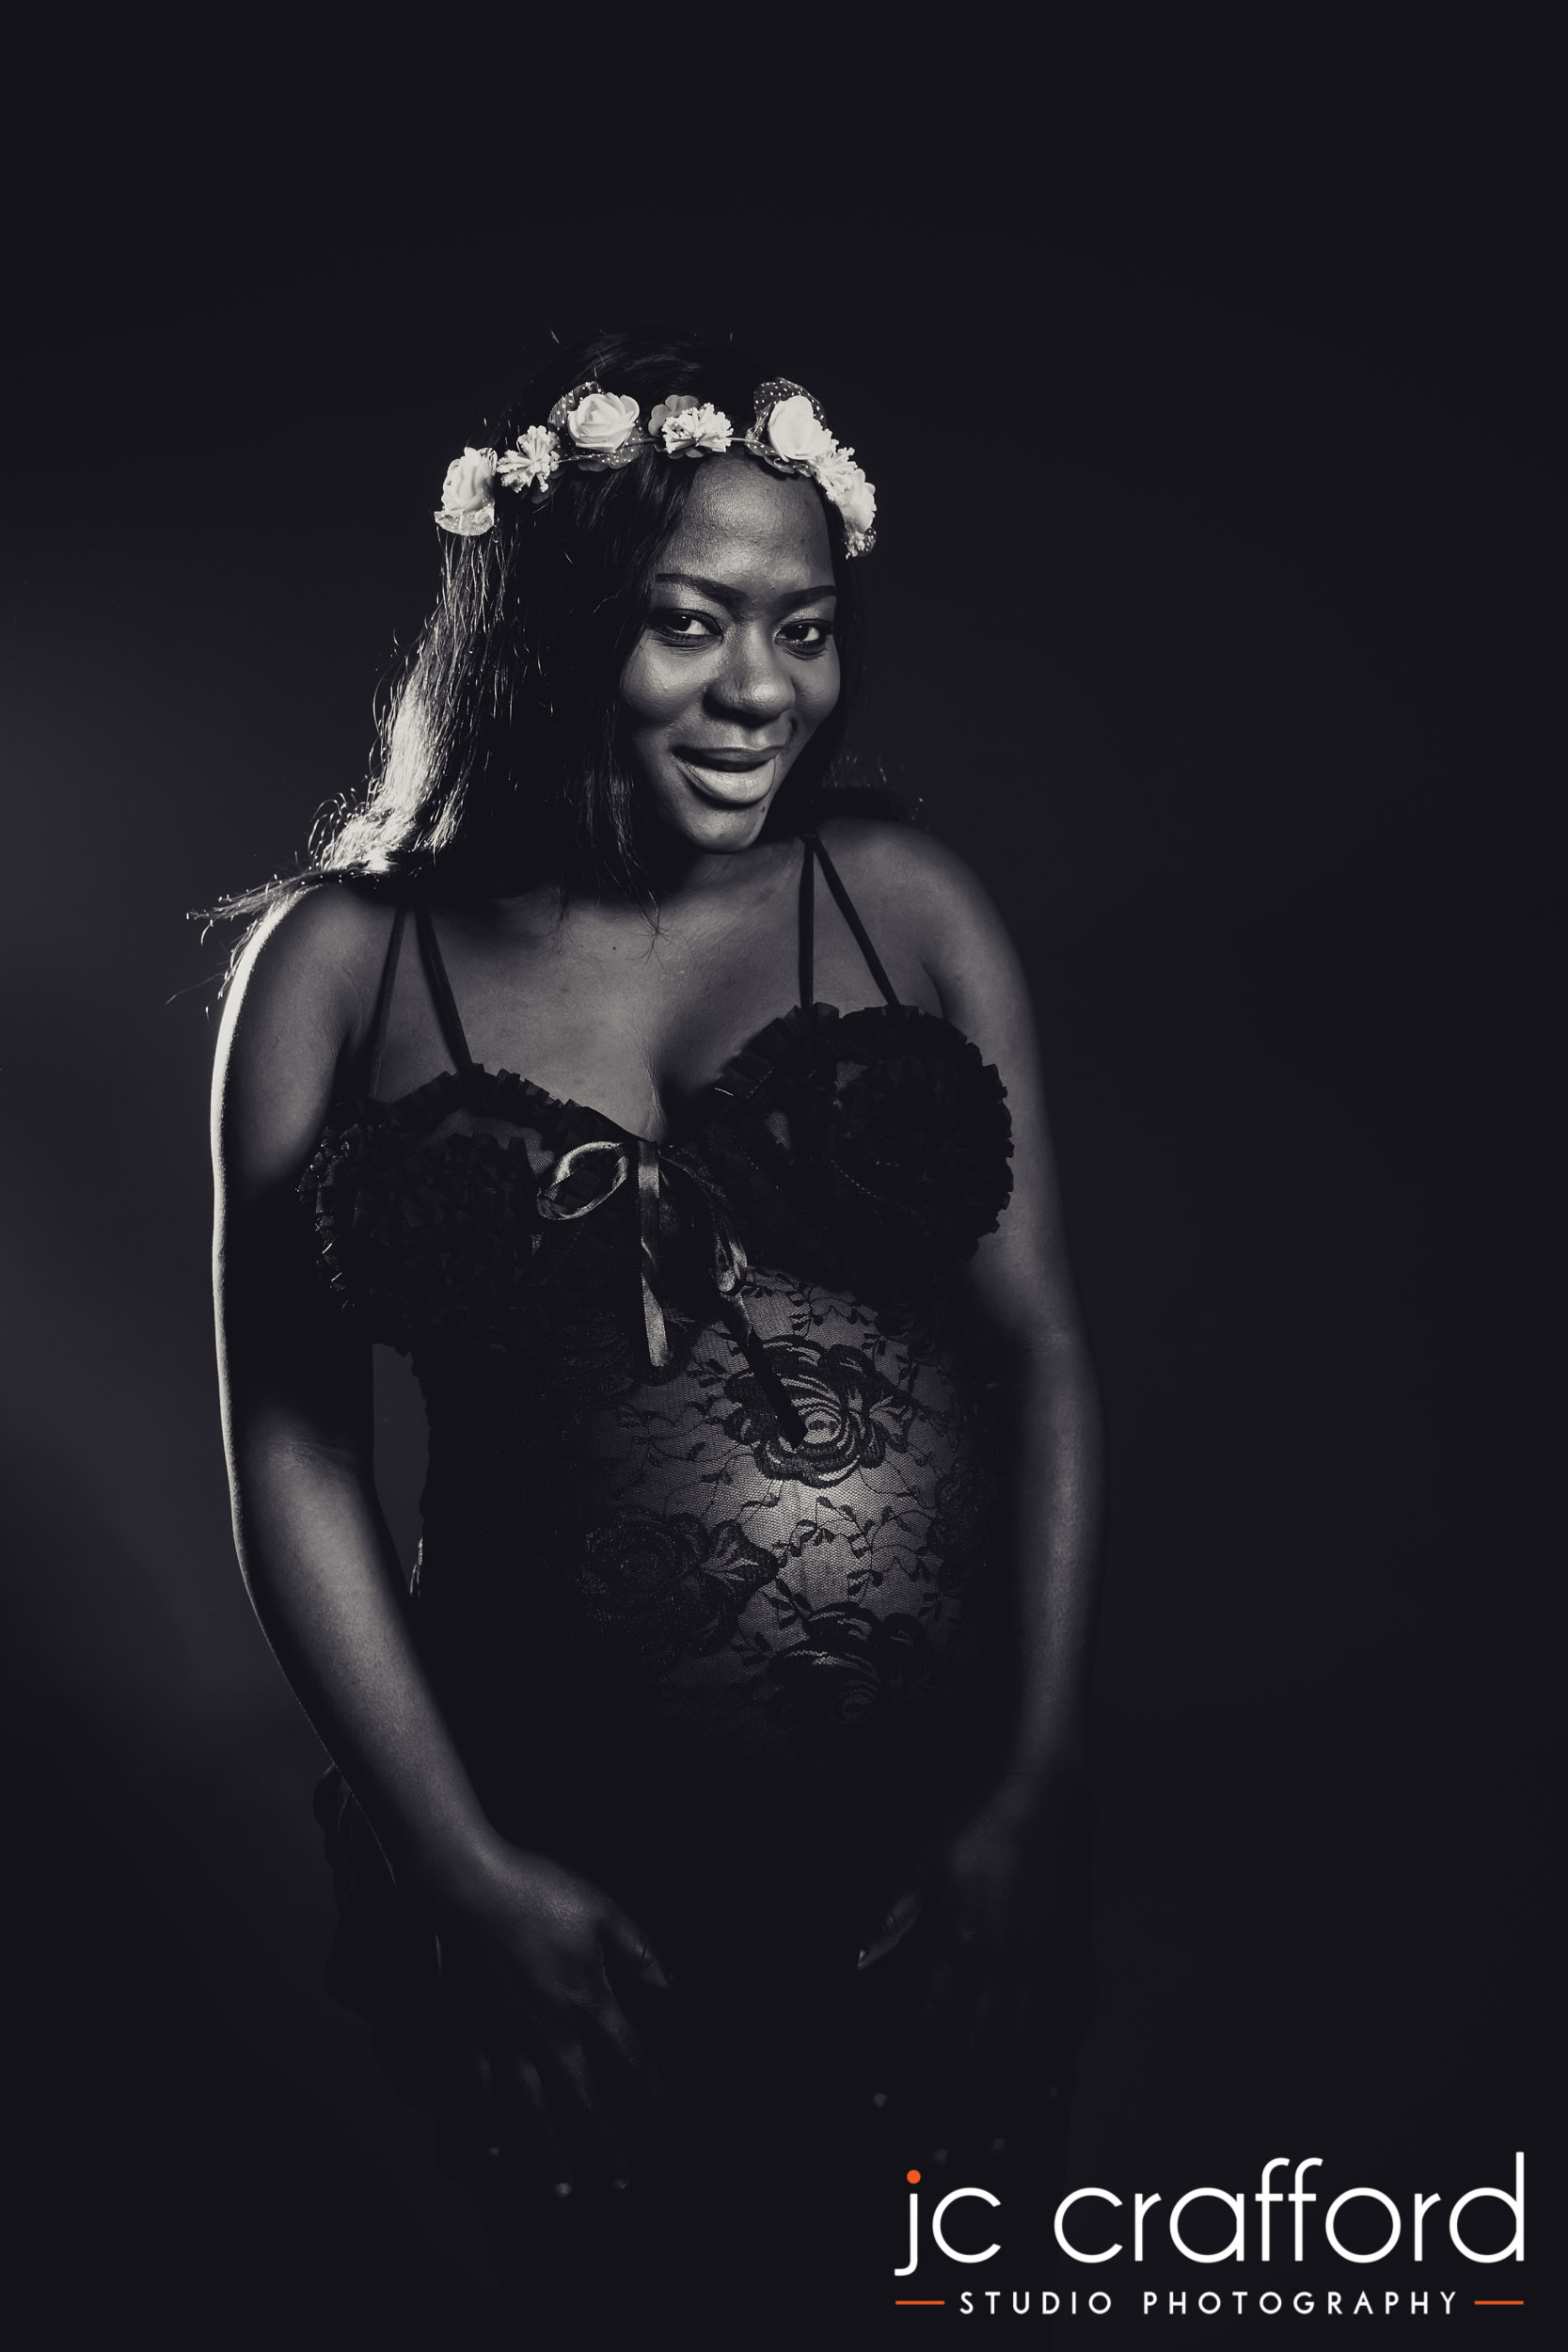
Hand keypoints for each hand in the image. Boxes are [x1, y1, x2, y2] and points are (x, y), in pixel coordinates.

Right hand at [426, 1840, 671, 2192]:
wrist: (467, 1886)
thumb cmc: (538, 1891)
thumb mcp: (602, 1912)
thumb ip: (639, 1954)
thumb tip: (673, 1988)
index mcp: (590, 2002)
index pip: (632, 2064)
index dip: (653, 2100)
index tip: (668, 2129)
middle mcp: (551, 2034)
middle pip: (583, 2105)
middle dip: (603, 2151)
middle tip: (618, 2190)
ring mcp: (506, 2041)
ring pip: (532, 2114)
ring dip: (549, 2156)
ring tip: (563, 2192)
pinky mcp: (467, 2038)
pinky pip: (475, 2096)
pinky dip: (482, 2131)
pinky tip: (488, 2159)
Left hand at [862, 1770, 1087, 2165]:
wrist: (1044, 1796)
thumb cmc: (974, 1825)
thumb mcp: (923, 1861)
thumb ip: (893, 1915)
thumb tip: (856, 1959)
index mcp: (962, 1942)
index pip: (925, 2022)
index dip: (900, 2066)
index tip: (876, 2105)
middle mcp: (1005, 1967)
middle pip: (975, 2057)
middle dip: (953, 2110)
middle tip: (935, 2163)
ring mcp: (1043, 1972)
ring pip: (1020, 2058)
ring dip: (1003, 2108)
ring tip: (991, 2153)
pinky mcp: (1070, 1966)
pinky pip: (1061, 2034)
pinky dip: (1050, 2074)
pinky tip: (1045, 2104)